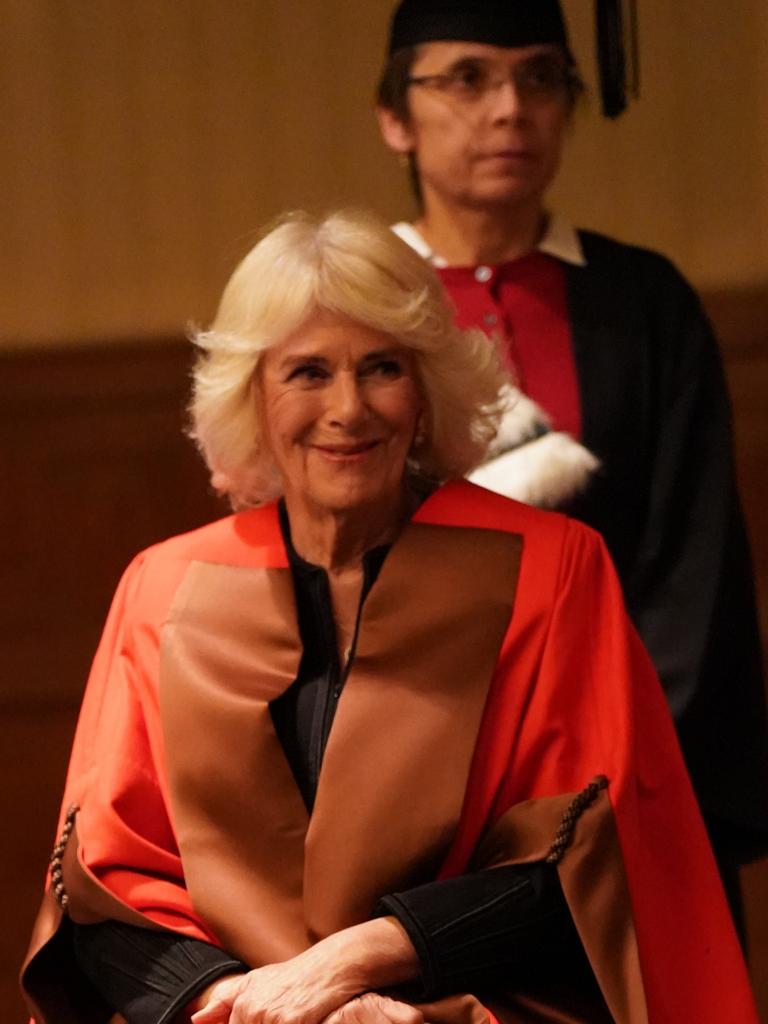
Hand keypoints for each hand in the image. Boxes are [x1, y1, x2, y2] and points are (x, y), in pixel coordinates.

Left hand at [190, 918, 418, 1023]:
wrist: (334, 964)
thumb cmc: (298, 975)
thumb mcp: (259, 981)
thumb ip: (225, 1001)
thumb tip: (196, 1020)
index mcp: (241, 1004)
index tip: (263, 1021)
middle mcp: (251, 1010)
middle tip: (280, 1018)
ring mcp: (271, 1017)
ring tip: (291, 1017)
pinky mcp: (291, 1022)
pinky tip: (303, 1022)